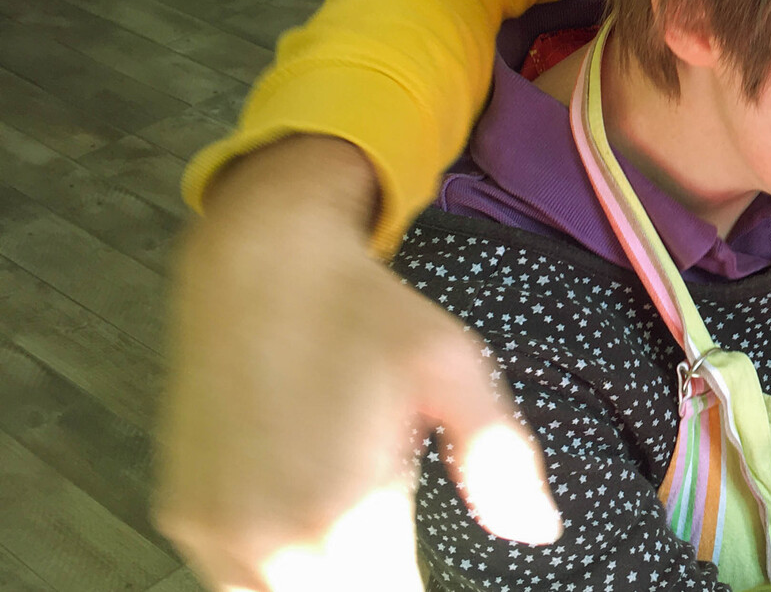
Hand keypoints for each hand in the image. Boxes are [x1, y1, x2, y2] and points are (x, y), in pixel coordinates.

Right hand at [155, 135, 561, 590]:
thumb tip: (538, 530)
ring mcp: (211, 530)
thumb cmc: (364, 311)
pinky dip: (277, 568)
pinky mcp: (182, 514)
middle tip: (402, 541)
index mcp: (334, 518)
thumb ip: (501, 457)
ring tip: (362, 520)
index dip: (419, 590)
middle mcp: (260, 539)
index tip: (430, 564)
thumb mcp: (455, 369)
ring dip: (328, 580)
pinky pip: (233, 576)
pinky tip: (314, 516)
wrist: (257, 261)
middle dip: (381, 580)